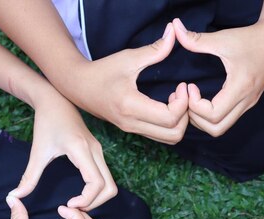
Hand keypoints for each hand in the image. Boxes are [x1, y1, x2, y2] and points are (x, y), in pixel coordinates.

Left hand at [12, 90, 116, 210]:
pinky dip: (97, 191)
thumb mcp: (37, 151)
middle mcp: (96, 152)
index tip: (68, 205)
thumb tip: (15, 196)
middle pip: (110, 188)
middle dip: (96, 203)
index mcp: (82, 150)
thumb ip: (29, 177)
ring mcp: (99, 152)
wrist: (55, 101)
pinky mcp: (98, 153)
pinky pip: (106, 178)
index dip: (86, 200)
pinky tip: (79, 194)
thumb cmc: (46, 123)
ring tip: (77, 203)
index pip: (96, 183)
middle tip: (75, 209)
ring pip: (110, 184)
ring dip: (98, 198)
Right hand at [65, 23, 188, 144]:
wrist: (78, 87)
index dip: (183, 103)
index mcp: (131, 106)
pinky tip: (166, 105)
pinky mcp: (134, 130)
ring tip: (175, 101)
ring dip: (179, 122)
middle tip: (182, 96)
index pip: (169, 118)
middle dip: (186, 116)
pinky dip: (171, 124)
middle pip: (174, 134)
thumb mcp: (128, 58)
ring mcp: (133, 130)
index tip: (181, 85)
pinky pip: (161, 136)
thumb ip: (154, 50)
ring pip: (169, 139)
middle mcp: (133, 124)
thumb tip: (173, 33)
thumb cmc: (102, 71)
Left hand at [173, 17, 263, 136]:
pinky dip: (211, 117)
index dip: (195, 106)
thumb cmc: (251, 39)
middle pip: (216, 129)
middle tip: (187, 98)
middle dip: (196, 118)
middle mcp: (246, 101)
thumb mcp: (223, 38)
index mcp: (240, 87)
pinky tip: (203, 100)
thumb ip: (197, 39)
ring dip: (202, 120)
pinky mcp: (247, 103)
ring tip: (193, 100)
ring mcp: (247, 105)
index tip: (190, 86)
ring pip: (221, 128)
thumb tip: (175, 28)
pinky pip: (226, 120)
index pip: (213, 115)